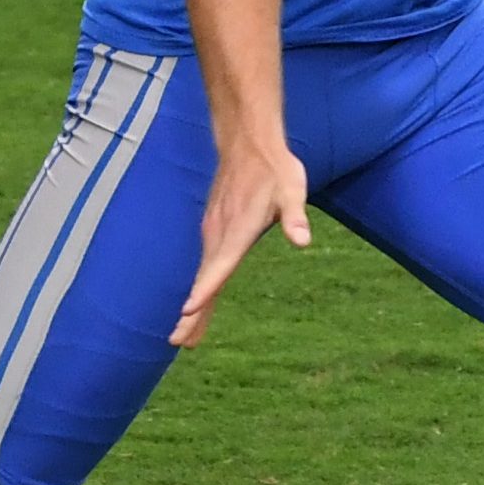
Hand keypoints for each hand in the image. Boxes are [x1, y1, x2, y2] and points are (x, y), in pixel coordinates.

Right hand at [174, 134, 310, 347]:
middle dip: (193, 312)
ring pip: (202, 275)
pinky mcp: (213, 229)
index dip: (206, 288)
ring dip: (194, 307)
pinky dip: (200, 288)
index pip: (220, 264)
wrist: (248, 143)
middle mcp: (220, 233)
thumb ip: (294, 216)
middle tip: (179, 341)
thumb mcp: (292, 189)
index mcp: (238, 229)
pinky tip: (198, 305)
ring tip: (184, 337)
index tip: (189, 310)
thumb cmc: (275, 168)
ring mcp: (213, 231)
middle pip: (204, 279)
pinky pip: (205, 265)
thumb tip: (303, 240)